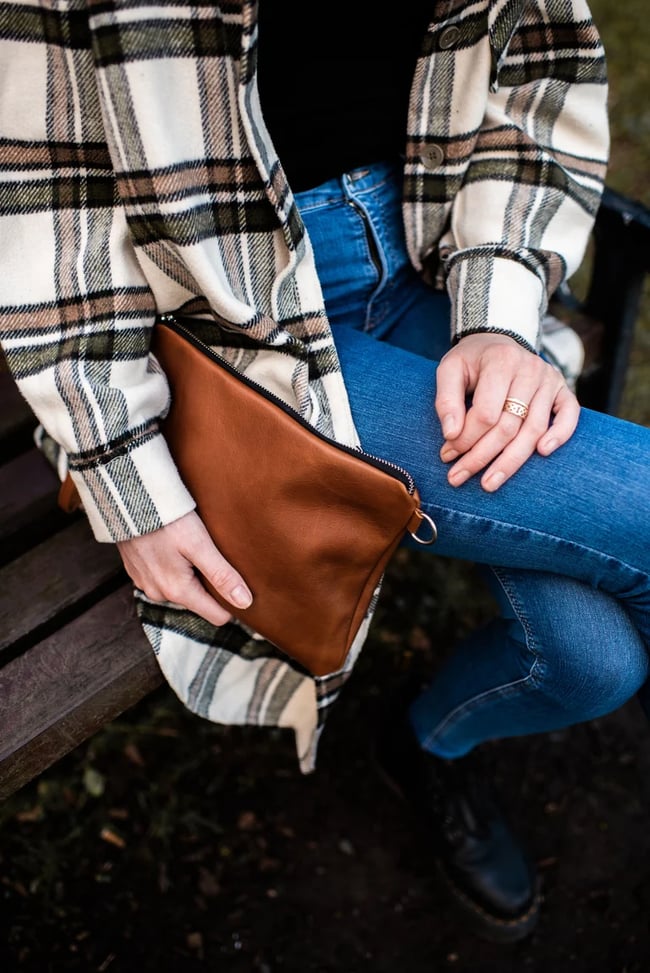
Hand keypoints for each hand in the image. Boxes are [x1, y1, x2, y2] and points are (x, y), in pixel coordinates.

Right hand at [116, 510, 251, 625]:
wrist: (126, 499)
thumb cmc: (166, 520)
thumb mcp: (199, 545)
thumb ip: (222, 575)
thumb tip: (245, 603)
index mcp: (177, 591)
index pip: (217, 616)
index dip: (234, 604)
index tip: (246, 586)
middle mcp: (159, 594)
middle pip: (200, 601)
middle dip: (212, 585)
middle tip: (219, 557)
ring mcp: (146, 584)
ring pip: (182, 589)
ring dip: (192, 574)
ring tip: (197, 549)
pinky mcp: (138, 571)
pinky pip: (165, 578)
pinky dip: (175, 566)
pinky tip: (177, 547)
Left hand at [435, 332, 579, 490]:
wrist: (498, 342)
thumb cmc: (472, 361)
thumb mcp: (450, 370)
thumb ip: (446, 400)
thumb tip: (451, 434)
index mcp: (501, 361)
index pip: (485, 412)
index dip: (466, 439)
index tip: (447, 455)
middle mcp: (530, 370)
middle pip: (509, 426)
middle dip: (481, 456)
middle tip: (458, 477)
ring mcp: (550, 380)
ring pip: (534, 429)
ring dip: (511, 461)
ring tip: (489, 483)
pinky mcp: (563, 390)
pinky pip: (569, 415)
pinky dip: (560, 435)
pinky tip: (543, 453)